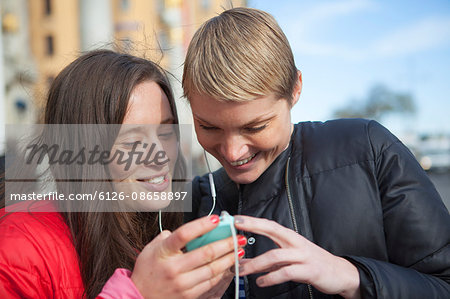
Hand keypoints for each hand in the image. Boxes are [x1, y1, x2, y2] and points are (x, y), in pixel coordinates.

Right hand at [131, 215, 245, 298]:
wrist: (139, 297)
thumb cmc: (146, 271)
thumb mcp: (150, 249)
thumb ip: (166, 237)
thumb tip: (184, 230)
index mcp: (164, 252)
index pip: (185, 234)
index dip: (202, 225)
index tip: (216, 219)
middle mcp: (173, 268)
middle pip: (206, 253)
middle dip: (226, 243)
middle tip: (238, 237)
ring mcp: (182, 283)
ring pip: (212, 269)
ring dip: (229, 258)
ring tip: (239, 250)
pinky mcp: (188, 295)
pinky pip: (210, 282)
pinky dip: (221, 273)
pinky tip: (228, 266)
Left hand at [234, 215, 359, 298]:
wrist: (339, 272)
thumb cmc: (311, 262)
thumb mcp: (290, 256)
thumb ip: (270, 257)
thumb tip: (244, 260)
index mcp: (290, 237)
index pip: (268, 224)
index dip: (252, 221)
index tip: (235, 219)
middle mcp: (295, 242)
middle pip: (271, 230)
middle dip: (252, 228)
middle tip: (234, 233)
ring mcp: (303, 256)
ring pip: (275, 255)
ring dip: (256, 263)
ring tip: (242, 270)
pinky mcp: (309, 270)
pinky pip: (286, 272)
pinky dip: (271, 278)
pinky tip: (261, 282)